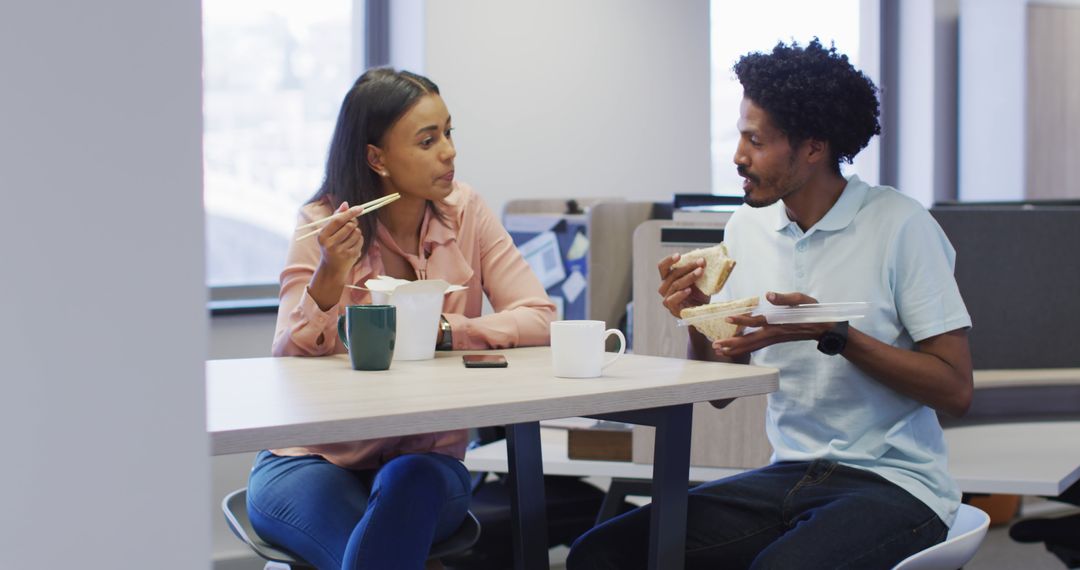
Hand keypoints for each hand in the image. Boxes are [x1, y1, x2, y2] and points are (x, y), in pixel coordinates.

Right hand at [317, 201, 364, 274]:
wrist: (331, 269)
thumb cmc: (330, 245)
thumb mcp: (329, 232)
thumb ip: (336, 217)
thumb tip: (345, 204)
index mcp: (322, 236)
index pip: (338, 220)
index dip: (350, 212)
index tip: (360, 208)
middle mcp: (330, 244)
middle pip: (349, 225)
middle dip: (354, 222)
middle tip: (352, 224)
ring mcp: (340, 251)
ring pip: (357, 233)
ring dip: (357, 232)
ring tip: (350, 237)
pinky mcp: (350, 256)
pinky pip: (361, 241)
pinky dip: (359, 240)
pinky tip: (353, 244)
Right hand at [657, 253, 709, 317]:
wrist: (702, 312)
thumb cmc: (698, 295)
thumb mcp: (699, 280)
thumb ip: (698, 270)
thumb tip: (703, 260)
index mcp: (668, 278)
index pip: (662, 267)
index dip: (669, 260)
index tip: (679, 255)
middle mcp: (665, 288)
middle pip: (672, 274)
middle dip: (687, 267)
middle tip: (700, 262)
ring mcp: (667, 298)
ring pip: (675, 285)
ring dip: (688, 277)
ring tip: (700, 272)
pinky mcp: (672, 309)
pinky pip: (672, 300)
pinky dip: (680, 294)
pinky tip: (689, 290)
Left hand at [712, 292, 833, 357]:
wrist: (825, 327)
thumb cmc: (813, 312)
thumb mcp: (802, 300)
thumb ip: (785, 298)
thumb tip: (768, 295)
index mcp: (778, 322)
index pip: (757, 321)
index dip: (742, 319)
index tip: (727, 318)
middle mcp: (773, 333)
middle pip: (750, 340)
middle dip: (732, 343)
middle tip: (715, 346)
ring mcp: (774, 338)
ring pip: (752, 346)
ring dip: (735, 349)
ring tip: (719, 351)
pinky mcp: (774, 339)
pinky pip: (756, 346)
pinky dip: (744, 348)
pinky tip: (735, 349)